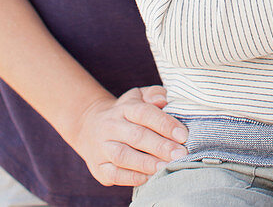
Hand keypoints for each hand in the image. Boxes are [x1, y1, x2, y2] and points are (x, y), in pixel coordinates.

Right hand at [71, 86, 187, 186]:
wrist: (90, 125)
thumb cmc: (125, 112)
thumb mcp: (137, 96)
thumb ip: (153, 94)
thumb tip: (163, 100)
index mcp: (124, 108)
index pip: (145, 113)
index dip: (164, 124)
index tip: (183, 135)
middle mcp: (111, 126)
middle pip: (136, 136)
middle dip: (160, 146)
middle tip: (180, 154)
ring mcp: (102, 147)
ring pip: (124, 156)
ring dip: (147, 163)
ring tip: (166, 167)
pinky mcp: (99, 167)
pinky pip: (115, 175)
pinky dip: (132, 178)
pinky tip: (149, 177)